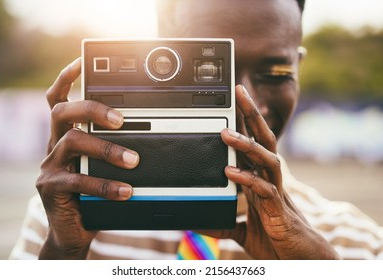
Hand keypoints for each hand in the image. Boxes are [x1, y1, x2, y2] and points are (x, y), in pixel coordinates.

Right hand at [36, 58, 138, 258]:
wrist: (74, 229)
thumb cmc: (93, 193)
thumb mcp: (102, 166)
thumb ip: (113, 147)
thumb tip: (152, 133)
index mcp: (66, 135)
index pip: (59, 99)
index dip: (66, 78)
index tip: (80, 61)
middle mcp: (54, 145)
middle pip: (62, 111)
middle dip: (92, 108)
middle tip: (120, 119)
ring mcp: (50, 166)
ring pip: (72, 142)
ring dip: (106, 149)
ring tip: (133, 160)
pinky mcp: (50, 188)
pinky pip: (77, 181)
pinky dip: (105, 184)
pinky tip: (126, 191)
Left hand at [200, 85, 339, 259]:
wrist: (299, 262)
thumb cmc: (276, 240)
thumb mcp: (242, 230)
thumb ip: (223, 221)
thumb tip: (199, 220)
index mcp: (262, 180)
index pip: (254, 144)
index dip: (245, 123)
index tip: (233, 103)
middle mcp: (270, 180)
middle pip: (264, 140)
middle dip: (252, 115)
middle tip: (240, 92)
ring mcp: (276, 193)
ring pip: (266, 160)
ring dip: (247, 145)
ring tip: (226, 134)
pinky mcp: (279, 211)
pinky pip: (264, 190)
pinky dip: (248, 180)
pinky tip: (230, 173)